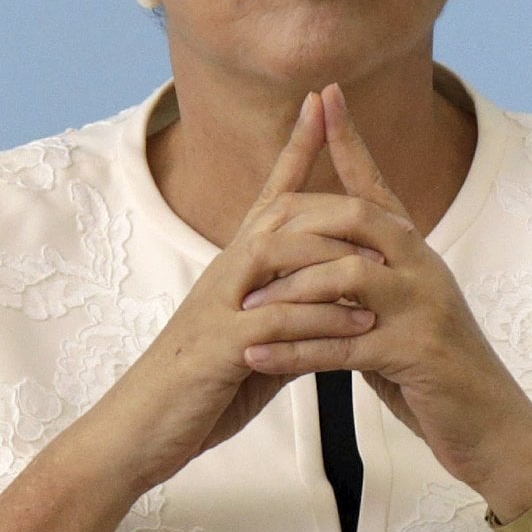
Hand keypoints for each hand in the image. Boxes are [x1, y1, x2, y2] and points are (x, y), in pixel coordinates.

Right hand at [59, 96, 383, 499]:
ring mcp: (220, 307)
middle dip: (331, 194)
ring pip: (281, 257)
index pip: (270, 195)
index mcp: (236, 268)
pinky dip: (321, 319)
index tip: (322, 101)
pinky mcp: (220, 348)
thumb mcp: (259, 340)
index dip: (296, 148)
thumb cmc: (202, 386)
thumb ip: (294, 311)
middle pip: (282, 212)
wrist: (142, 430)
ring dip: (337, 260)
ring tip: (389, 267)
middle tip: (389, 194)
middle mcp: (226, 274)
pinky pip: (277, 320)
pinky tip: (360, 326)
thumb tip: (339, 299)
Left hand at [239, 85, 531, 508]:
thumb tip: (324, 260)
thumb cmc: (440, 377)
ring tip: (243, 310)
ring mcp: (423, 310)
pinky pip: (340, 346)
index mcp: (419, 256)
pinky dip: (293, 351)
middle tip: (250, 234)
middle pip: (359, 217)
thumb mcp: (403, 318)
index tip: (324, 96)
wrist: (495, 429)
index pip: (379, 187)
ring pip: (344, 278)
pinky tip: (257, 358)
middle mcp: (425, 270)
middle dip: (300, 219)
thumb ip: (369, 285)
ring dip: (288, 293)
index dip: (351, 141)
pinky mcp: (415, 354)